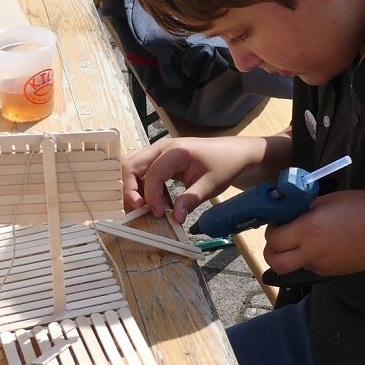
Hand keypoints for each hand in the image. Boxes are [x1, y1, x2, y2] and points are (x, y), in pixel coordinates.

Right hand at [122, 136, 264, 221]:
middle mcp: (162, 147)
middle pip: (131, 164)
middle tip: (139, 209)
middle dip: (129, 188)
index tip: (158, 214)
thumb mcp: (211, 185)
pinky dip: (136, 182)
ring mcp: (159, 150)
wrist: (235, 154)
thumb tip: (175, 218)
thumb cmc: (225, 165)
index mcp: (176, 151)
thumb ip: (191, 200)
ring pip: (131, 164)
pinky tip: (145, 198)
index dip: (151, 196)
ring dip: (130, 185)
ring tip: (140, 205)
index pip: (151, 174)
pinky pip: (139, 167)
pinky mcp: (160, 157)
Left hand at [263, 190, 364, 276]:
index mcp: (309, 230)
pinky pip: (310, 267)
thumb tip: (290, 211)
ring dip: (289, 254)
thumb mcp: (333, 198)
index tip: (281, 218)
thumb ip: (307, 206)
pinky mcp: (334, 273)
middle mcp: (312, 253)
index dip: (272, 228)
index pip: (274, 239)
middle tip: (283, 233)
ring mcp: (323, 266)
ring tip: (303, 237)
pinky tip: (322, 243)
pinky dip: (307, 257)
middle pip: (275, 262)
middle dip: (272, 249)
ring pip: (292, 267)